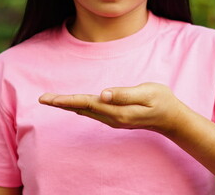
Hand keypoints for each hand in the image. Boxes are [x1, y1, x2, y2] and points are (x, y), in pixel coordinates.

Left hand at [39, 83, 185, 132]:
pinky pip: (93, 113)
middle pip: (82, 109)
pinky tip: (74, 106)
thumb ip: (125, 94)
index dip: (67, 100)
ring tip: (53, 101)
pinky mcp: (116, 118)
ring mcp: (114, 120)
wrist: (171, 119)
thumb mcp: (148, 93)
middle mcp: (112, 118)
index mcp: (118, 111)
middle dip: (62, 104)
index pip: (87, 103)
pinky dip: (80, 108)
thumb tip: (104, 94)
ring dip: (69, 106)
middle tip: (42, 99)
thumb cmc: (162, 102)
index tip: (49, 99)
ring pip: (86, 112)